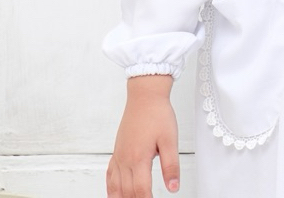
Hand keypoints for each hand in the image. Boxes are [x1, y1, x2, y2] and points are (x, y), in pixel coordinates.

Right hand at [107, 75, 178, 196]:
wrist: (145, 96)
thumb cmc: (158, 114)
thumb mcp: (170, 140)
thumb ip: (171, 166)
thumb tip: (173, 188)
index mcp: (139, 158)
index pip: (141, 190)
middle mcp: (125, 159)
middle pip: (127, 192)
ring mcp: (119, 155)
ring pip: (116, 187)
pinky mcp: (117, 151)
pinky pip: (110, 175)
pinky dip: (111, 188)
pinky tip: (115, 194)